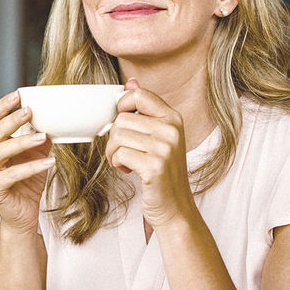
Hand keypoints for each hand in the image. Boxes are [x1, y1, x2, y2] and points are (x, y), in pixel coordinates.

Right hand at [0, 90, 54, 234]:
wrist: (22, 215)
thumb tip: (55, 118)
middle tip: (30, 110)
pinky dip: (31, 167)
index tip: (19, 94)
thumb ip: (40, 136)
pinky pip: (12, 175)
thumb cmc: (26, 183)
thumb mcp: (36, 155)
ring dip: (22, 141)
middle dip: (12, 119)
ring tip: (42, 136)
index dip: (4, 105)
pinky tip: (49, 162)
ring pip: (0, 151)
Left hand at [104, 78, 193, 229]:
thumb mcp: (158, 137)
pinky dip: (117, 164)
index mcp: (173, 118)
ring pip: (117, 136)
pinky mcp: (155, 166)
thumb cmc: (162, 172)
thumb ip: (145, 109)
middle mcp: (172, 130)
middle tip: (126, 152)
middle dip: (115, 139)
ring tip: (128, 162)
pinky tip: (131, 171)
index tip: (124, 124)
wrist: (175, 207)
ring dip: (114, 153)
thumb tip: (131, 81)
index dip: (122, 107)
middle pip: (122, 119)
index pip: (138, 95)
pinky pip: (119, 154)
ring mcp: (165, 148)